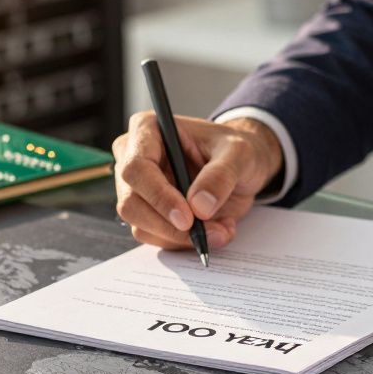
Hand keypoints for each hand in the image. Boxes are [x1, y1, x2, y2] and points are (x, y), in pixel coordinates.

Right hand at [112, 113, 282, 249]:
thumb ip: (220, 175)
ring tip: (221, 228)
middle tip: (207, 232)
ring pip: (142, 226)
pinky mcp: (148, 214)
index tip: (187, 217)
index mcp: (148, 130)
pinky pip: (157, 238)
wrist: (241, 168)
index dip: (158, 196)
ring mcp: (138, 190)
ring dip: (183, 238)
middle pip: (131, 203)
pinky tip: (213, 229)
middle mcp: (134, 159)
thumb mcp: (239, 154)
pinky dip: (186, 242)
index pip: (136, 168)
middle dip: (169, 226)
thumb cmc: (234, 150)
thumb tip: (199, 206)